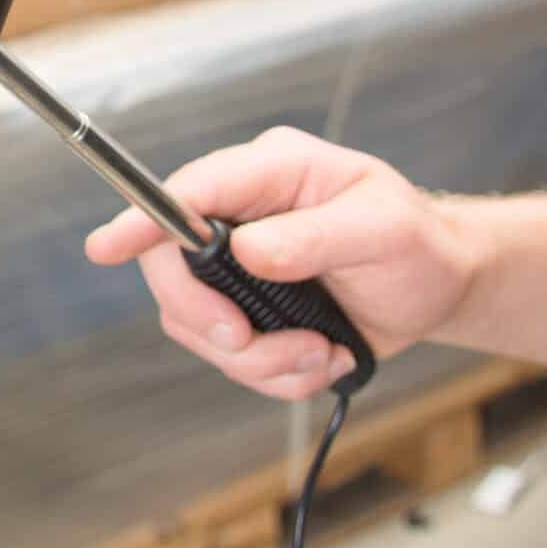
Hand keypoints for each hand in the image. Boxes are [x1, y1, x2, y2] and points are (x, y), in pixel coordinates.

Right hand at [83, 126, 485, 399]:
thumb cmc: (418, 242)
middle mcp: (241, 216)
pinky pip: (229, 357)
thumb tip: (248, 252)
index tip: (106, 248)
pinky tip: (322, 359)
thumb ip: (315, 236)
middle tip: (248, 340)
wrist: (440, 287)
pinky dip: (275, 374)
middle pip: (172, 268)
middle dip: (209, 318)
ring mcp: (240, 266)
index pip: (186, 192)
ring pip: (197, 324)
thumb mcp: (382, 228)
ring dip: (259, 357)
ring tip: (323, 352)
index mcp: (269, 173)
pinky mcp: (249, 310)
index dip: (141, 221)